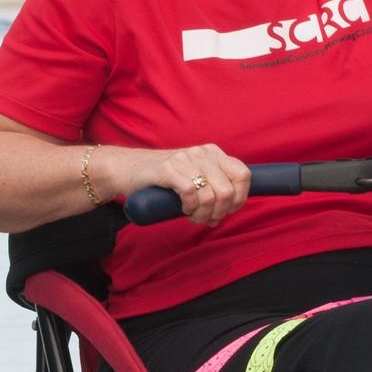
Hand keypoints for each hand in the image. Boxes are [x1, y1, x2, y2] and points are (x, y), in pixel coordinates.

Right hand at [98, 143, 251, 227]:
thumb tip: (231, 208)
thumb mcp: (195, 175)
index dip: (239, 198)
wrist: (129, 170)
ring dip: (202, 215)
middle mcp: (202, 153)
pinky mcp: (167, 169)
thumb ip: (214, 186)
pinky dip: (189, 207)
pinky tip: (183, 208)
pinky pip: (190, 193)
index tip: (228, 210)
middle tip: (205, 219)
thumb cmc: (165, 179)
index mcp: (214, 153)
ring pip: (209, 196)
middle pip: (226, 191)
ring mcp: (184, 159)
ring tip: (192, 216)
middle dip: (219, 212)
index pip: (243, 175)